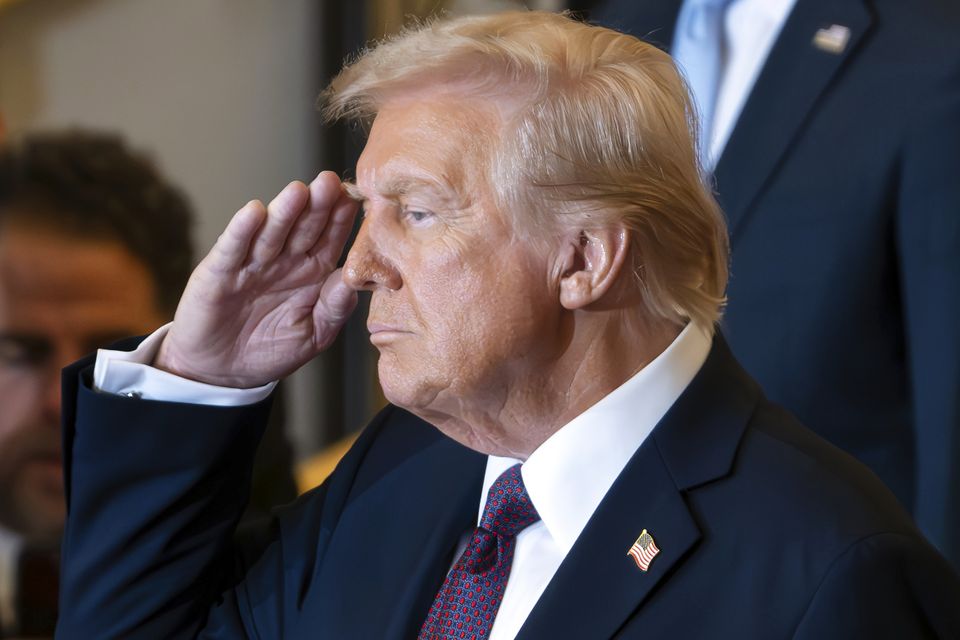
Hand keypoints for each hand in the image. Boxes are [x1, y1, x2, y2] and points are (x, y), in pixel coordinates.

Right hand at [155, 171, 358, 387]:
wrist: (223, 371)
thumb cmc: (272, 349)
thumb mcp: (314, 333)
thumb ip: (335, 307)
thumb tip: (356, 281)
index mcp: (312, 271)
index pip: (330, 239)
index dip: (341, 220)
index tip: (358, 200)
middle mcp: (284, 260)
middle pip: (303, 227)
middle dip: (317, 205)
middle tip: (331, 183)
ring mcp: (252, 263)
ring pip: (271, 232)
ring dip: (284, 211)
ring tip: (299, 191)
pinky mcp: (220, 272)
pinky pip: (233, 248)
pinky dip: (242, 230)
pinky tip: (254, 212)